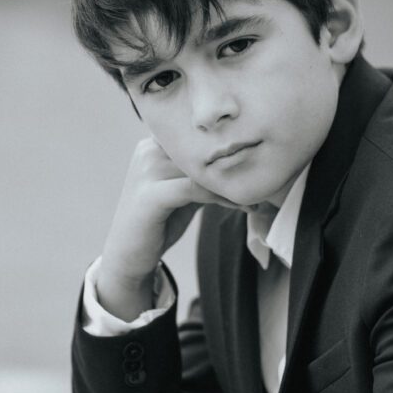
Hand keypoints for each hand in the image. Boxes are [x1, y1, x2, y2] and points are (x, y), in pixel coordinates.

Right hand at [98, 137, 241, 317]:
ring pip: (202, 168)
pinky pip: (195, 189)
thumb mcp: (184, 190)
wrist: (128, 255)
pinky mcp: (150, 195)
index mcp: (154, 144)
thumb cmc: (159, 221)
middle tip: (264, 181)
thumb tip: (241, 164)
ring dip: (232, 183)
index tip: (257, 163)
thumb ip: (203, 174)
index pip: (199, 137)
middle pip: (202, 150)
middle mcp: (148, 151)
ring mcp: (146, 171)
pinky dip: (222, 197)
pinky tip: (241, 206)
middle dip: (235, 165)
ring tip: (256, 197)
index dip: (228, 149)